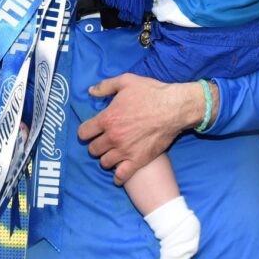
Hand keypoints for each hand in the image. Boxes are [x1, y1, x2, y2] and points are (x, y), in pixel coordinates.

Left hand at [77, 74, 213, 185]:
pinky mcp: (138, 160)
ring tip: (113, 154)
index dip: (86, 132)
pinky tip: (119, 174)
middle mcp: (113, 137)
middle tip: (103, 142)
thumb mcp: (126, 81)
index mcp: (107, 118)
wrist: (174, 108)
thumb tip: (90, 91)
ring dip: (106, 159)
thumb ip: (105, 86)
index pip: (84, 133)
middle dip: (96, 145)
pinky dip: (118, 177)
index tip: (91, 132)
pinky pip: (121, 176)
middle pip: (93, 149)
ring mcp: (125, 151)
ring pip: (104, 163)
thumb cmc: (151, 93)